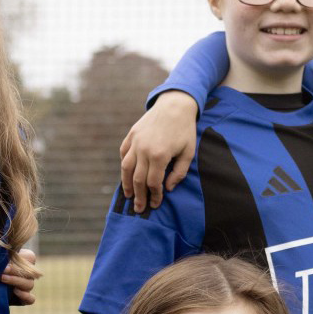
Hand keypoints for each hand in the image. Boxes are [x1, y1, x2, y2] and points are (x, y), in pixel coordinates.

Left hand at [2, 248, 39, 305]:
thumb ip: (0, 252)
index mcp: (25, 260)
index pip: (30, 258)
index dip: (20, 259)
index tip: (6, 262)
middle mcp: (28, 273)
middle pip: (29, 272)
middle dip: (15, 271)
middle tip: (2, 270)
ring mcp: (27, 286)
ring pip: (29, 284)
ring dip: (16, 281)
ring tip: (2, 279)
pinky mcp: (23, 299)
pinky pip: (31, 299)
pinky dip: (25, 296)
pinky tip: (15, 292)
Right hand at [118, 91, 197, 212]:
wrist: (175, 105)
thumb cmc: (184, 130)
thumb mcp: (188, 152)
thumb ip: (179, 173)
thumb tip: (168, 188)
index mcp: (159, 155)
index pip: (153, 183)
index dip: (154, 196)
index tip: (156, 204)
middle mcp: (144, 150)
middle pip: (137, 179)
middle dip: (138, 196)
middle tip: (139, 208)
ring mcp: (135, 142)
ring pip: (126, 168)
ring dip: (126, 184)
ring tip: (128, 195)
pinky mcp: (131, 135)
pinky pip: (124, 153)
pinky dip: (124, 165)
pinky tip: (127, 175)